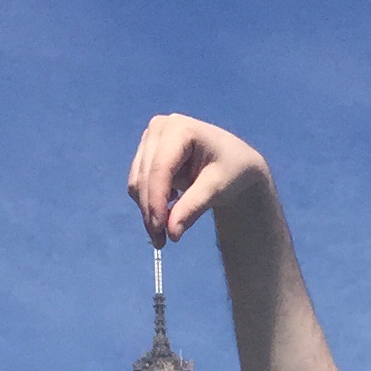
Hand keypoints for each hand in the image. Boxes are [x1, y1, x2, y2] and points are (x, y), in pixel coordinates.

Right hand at [127, 114, 271, 246]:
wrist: (233, 163)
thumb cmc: (231, 170)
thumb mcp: (217, 189)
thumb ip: (192, 208)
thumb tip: (171, 233)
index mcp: (180, 128)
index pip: (160, 169)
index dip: (156, 202)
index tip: (160, 231)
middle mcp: (160, 128)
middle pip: (144, 176)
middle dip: (151, 212)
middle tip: (161, 242)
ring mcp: (150, 139)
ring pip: (137, 182)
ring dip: (147, 211)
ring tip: (166, 233)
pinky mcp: (146, 153)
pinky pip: (138, 184)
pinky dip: (149, 203)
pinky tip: (169, 210)